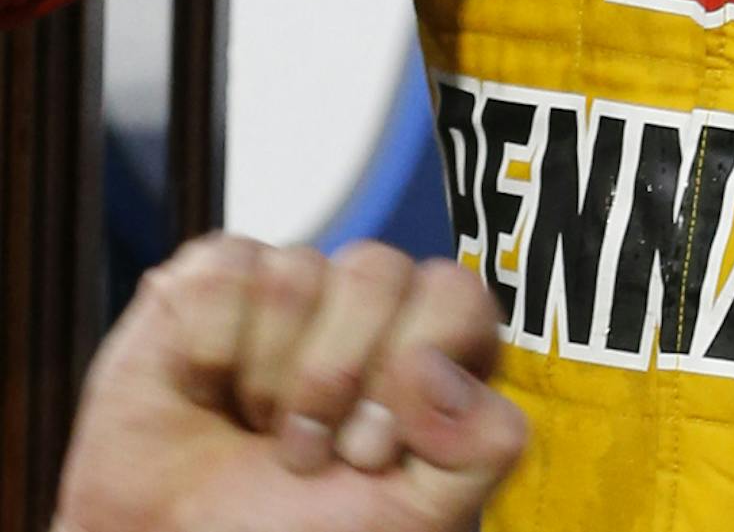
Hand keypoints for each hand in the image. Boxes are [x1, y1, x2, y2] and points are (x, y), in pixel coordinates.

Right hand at [54, 234, 525, 531]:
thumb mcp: (420, 514)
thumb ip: (482, 442)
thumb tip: (437, 364)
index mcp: (432, 348)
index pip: (456, 295)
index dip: (411, 370)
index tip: (370, 451)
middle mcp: (368, 306)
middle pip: (377, 270)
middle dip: (333, 378)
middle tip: (306, 450)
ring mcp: (294, 286)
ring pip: (297, 270)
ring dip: (268, 377)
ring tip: (256, 429)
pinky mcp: (214, 282)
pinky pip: (226, 270)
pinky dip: (210, 350)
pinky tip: (207, 393)